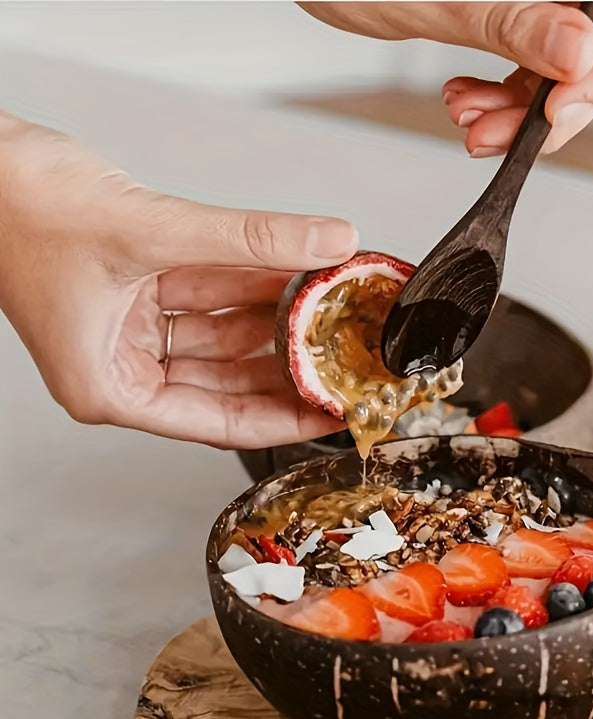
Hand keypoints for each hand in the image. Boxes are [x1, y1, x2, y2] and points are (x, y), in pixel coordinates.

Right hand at [0, 113, 356, 447]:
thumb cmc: (16, 204)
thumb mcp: (151, 228)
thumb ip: (249, 237)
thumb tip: (327, 242)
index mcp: (109, 387)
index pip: (220, 422)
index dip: (284, 418)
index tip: (331, 410)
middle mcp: (121, 366)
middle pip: (227, 384)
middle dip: (286, 364)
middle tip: (341, 358)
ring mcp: (131, 329)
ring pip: (221, 337)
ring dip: (272, 318)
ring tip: (328, 311)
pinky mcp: (138, 292)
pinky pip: (208, 297)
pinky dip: (246, 284)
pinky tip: (292, 274)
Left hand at [300, 1, 592, 154]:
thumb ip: (513, 23)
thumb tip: (579, 55)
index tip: (556, 109)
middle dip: (554, 105)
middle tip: (501, 135)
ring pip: (571, 66)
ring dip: (523, 112)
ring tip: (470, 123)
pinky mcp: (521, 13)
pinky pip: (537, 66)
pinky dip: (506, 100)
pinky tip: (469, 106)